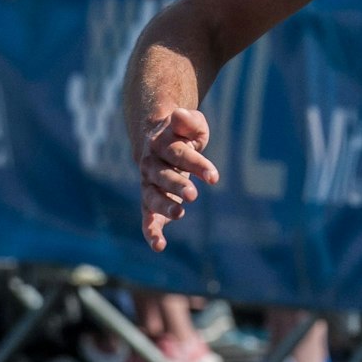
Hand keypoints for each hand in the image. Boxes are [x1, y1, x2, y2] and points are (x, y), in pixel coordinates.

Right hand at [138, 107, 219, 251]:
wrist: (156, 138)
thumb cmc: (181, 132)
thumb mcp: (189, 122)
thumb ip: (188, 122)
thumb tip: (181, 115)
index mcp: (161, 144)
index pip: (179, 154)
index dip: (196, 165)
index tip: (214, 177)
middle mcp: (151, 165)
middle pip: (163, 176)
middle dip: (177, 185)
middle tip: (193, 195)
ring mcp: (148, 184)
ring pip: (152, 197)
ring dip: (164, 206)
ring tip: (180, 214)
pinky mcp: (150, 201)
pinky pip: (147, 217)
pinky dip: (151, 231)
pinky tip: (159, 246)